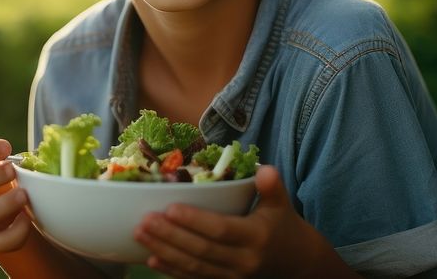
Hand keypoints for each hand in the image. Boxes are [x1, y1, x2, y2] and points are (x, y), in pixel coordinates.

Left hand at [133, 165, 349, 277]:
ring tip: (140, 234)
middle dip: (170, 236)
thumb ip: (272, 186)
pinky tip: (151, 259)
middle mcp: (243, 261)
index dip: (195, 221)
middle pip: (201, 250)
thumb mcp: (281, 204)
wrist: (296, 263)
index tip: (170, 208)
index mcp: (255, 237)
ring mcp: (232, 276)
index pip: (221, 229)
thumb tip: (265, 169)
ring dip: (164, 251)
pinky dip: (171, 270)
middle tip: (144, 220)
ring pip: (193, 266)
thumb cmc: (282, 226)